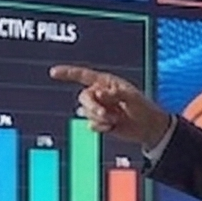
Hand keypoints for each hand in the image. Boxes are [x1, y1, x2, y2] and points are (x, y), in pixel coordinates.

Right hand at [50, 65, 172, 147]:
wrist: (147, 128)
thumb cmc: (143, 108)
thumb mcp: (132, 97)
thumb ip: (115, 93)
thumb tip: (100, 93)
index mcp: (106, 83)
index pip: (83, 76)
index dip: (68, 73)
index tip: (54, 72)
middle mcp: (100, 94)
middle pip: (83, 97)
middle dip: (93, 107)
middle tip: (105, 114)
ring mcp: (99, 108)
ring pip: (86, 112)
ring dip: (100, 118)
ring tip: (116, 119)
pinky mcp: (99, 122)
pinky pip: (91, 124)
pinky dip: (101, 127)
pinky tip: (113, 126)